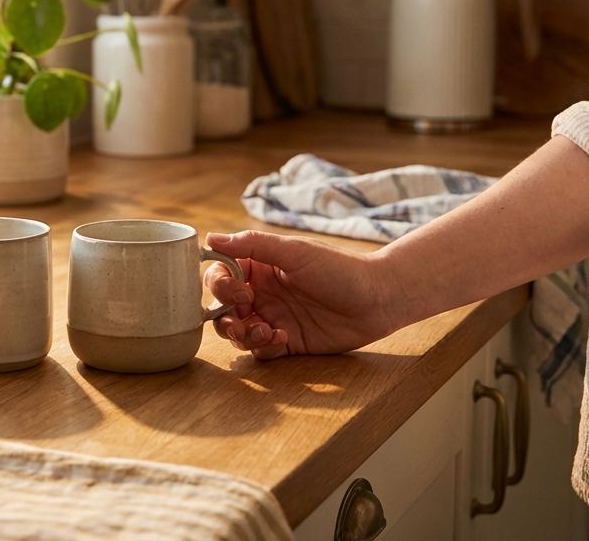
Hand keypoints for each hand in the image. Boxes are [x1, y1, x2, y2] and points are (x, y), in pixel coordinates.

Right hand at [203, 231, 399, 359]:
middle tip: (248, 313)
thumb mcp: (294, 252)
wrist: (378, 299)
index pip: (220, 274)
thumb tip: (210, 238)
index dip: (221, 285)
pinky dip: (262, 347)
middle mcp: (261, 292)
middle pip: (222, 308)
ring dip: (241, 335)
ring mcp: (272, 317)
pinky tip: (282, 338)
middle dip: (226, 316)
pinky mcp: (286, 341)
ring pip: (236, 332)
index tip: (240, 291)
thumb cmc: (339, 268)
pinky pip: (259, 350)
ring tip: (264, 331)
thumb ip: (252, 245)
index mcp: (259, 266)